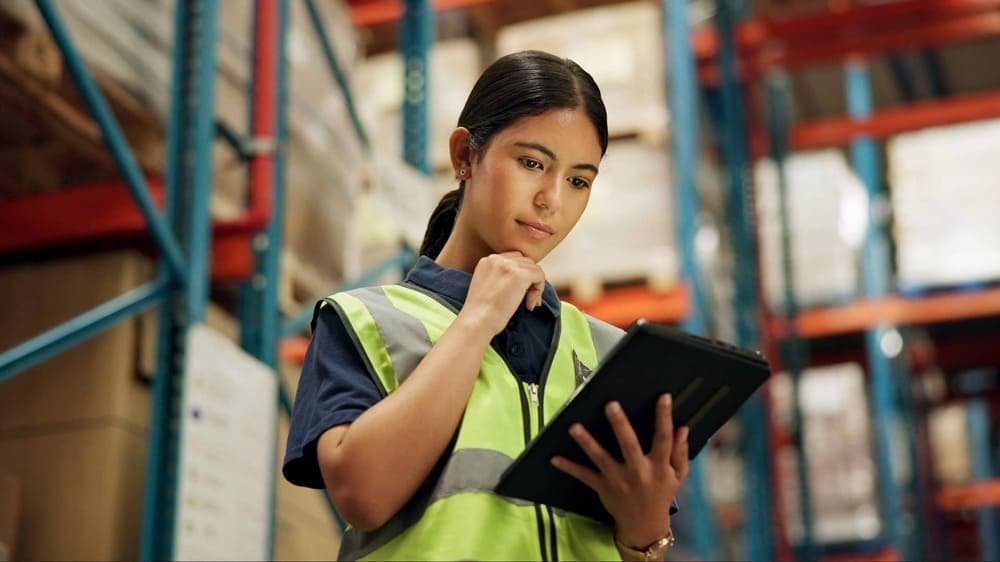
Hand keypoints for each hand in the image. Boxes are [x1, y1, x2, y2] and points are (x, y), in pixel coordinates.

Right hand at [460, 252, 546, 336]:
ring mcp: (508, 265)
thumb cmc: (482, 312)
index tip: (518, 294)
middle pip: (525, 262)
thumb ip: (501, 277)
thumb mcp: (487, 287)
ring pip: (534, 269)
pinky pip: (540, 275)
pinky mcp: (520, 275)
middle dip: (529, 280)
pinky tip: (530, 304)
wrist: (477, 320)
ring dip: (535, 287)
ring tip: (528, 304)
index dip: (520, 276)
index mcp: (487, 260)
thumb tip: (525, 279)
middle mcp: (497, 258)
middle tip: (527, 301)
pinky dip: (539, 290)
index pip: (513, 259)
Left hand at [551, 394, 688, 547]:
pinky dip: (569, 468)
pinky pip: (584, 476)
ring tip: (574, 427)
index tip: (663, 397)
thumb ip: (680, 452)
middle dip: (620, 425)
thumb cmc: (661, 495)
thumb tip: (683, 429)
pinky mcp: (603, 488)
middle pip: (629, 445)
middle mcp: (638, 472)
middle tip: (611, 405)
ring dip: (587, 442)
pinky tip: (554, 458)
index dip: (664, 418)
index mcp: (659, 467)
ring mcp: (618, 480)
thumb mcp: (678, 476)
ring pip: (601, 458)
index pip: (663, 439)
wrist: (645, 526)